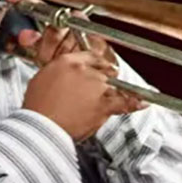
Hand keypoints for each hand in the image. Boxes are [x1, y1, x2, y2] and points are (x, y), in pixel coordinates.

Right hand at [23, 51, 139, 140]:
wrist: (42, 126)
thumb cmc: (38, 107)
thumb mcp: (41, 78)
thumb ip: (57, 72)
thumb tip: (63, 75)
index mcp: (68, 62)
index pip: (91, 56)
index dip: (96, 64)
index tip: (98, 68)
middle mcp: (85, 71)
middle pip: (104, 71)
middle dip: (101, 81)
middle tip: (92, 91)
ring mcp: (97, 87)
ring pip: (112, 86)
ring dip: (109, 93)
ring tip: (100, 101)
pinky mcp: (104, 105)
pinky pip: (125, 102)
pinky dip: (135, 103)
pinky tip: (143, 102)